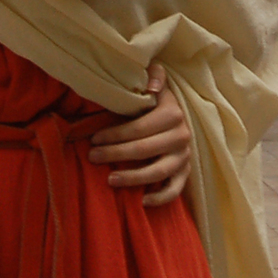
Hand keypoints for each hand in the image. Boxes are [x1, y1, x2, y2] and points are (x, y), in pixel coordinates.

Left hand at [88, 62, 191, 205]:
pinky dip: (161, 198)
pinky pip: (175, 189)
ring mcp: (184, 156)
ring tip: (110, 179)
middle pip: (144, 150)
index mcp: (172, 114)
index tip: (94, 138)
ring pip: (158, 172)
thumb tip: (150, 87)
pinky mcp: (185, 172)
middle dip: (115, 154)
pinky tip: (142, 201)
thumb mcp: (157, 82)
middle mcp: (181, 136)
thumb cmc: (158, 100)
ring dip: (133, 178)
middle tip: (92, 156)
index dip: (114, 134)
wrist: (180, 113)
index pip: (138, 128)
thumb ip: (154, 76)